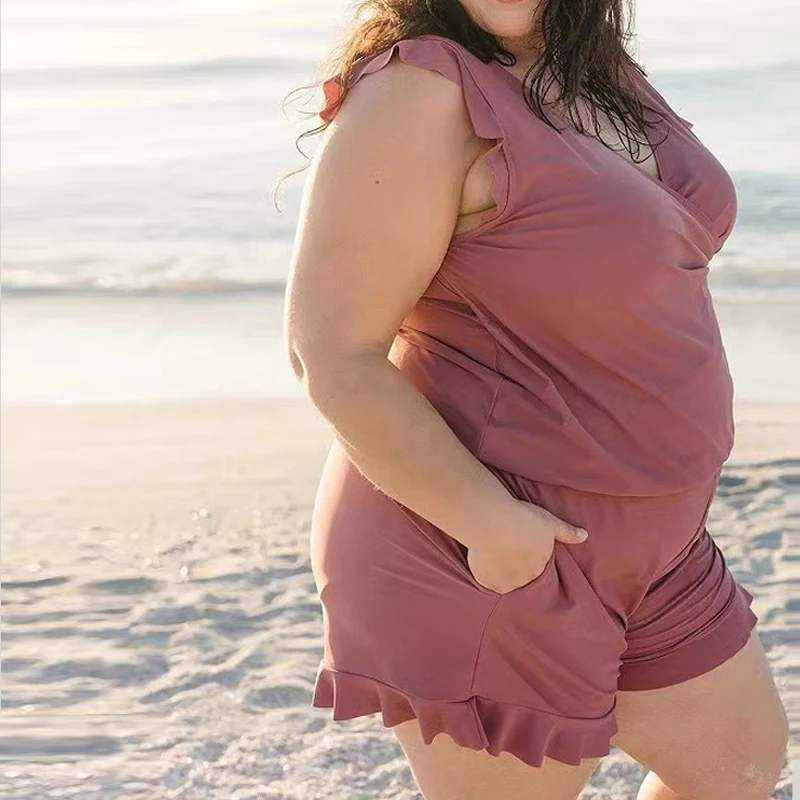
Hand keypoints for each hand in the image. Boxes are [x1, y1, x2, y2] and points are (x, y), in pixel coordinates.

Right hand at [466, 498, 587, 593]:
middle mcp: (526, 579)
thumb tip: (585, 535)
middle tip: (505, 549)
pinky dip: (484, 573)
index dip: (528, 557)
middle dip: (515, 567)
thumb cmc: (523, 519)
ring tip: (492, 554)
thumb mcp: (550, 522)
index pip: (537, 568)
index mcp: (541, 566)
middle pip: (521, 577)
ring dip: (500, 572)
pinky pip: (486, 581)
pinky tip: (481, 560)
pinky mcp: (487, 582)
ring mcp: (506, 583)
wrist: (496, 524)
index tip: (521, 547)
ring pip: (504, 581)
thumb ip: (567, 532)